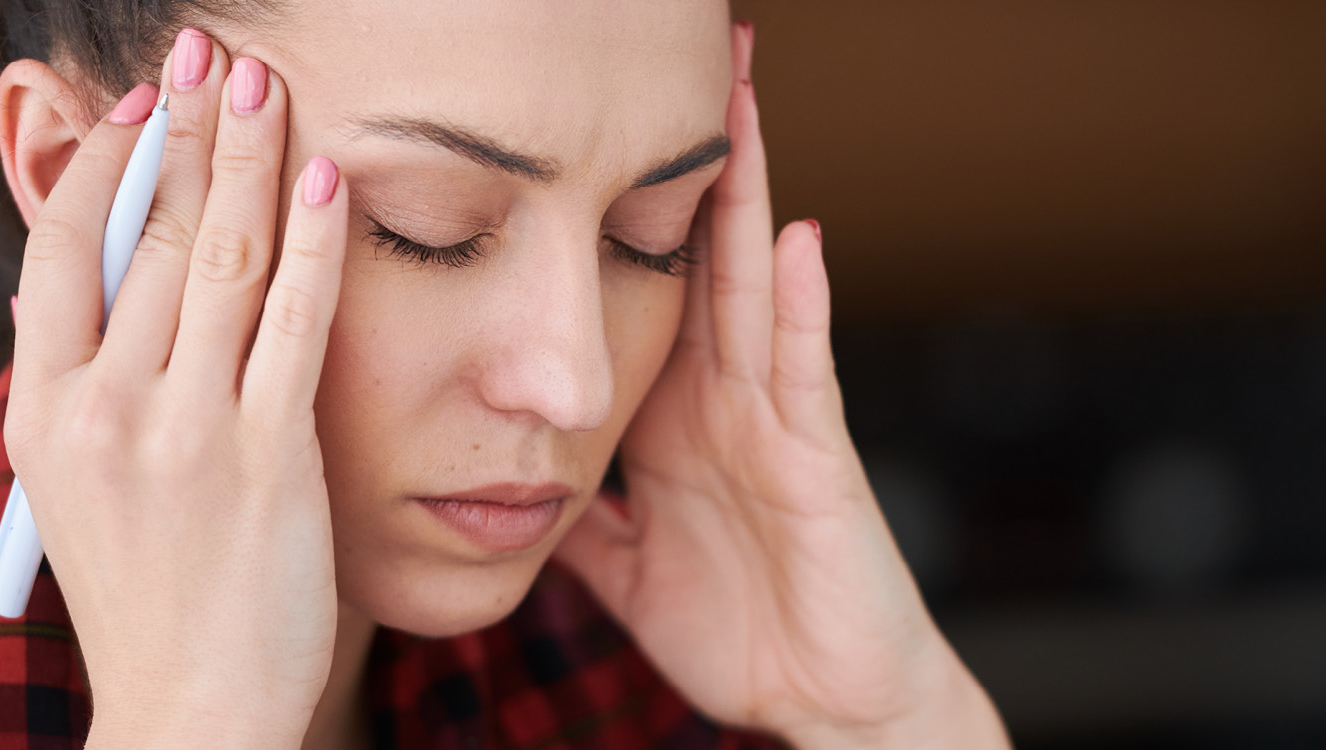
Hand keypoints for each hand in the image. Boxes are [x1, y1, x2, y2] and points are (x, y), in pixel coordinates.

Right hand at [0, 32, 347, 746]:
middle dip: (187, 131)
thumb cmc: (147, 595)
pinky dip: (312, 240)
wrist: (192, 706)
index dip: (104, 163)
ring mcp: (189, 431)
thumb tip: (84, 284)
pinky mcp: (272, 454)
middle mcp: (106, 409)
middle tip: (212, 55)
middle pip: (146, 235)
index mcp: (44, 412)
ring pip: (218, 258)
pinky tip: (326, 181)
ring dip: (248, 158)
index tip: (142, 105)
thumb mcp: (76, 484)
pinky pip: (296, 320)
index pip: (61, 250)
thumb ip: (84, 382)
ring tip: (265, 87)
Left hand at [554, 22, 1008, 748]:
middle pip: (700, 256)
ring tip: (739, 100)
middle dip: (692, 161)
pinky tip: (795, 238)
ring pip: (753, 287)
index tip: (584, 135)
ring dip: (750, 194)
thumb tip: (503, 482)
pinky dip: (800, 306)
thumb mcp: (624, 566)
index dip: (619, 210)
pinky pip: (806, 374)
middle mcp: (725, 399)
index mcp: (675, 417)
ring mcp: (776, 421)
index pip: (643, 290)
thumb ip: (575, 515)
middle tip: (691, 61)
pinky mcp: (818, 461)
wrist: (823, 701)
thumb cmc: (739, 627)